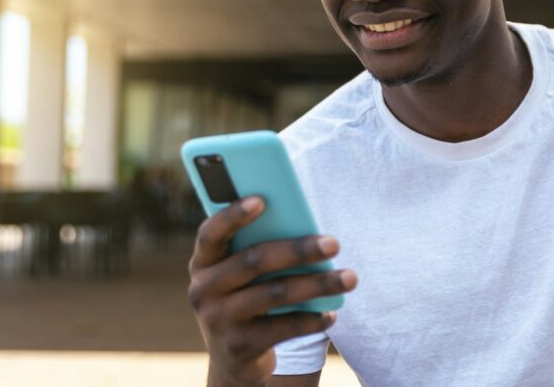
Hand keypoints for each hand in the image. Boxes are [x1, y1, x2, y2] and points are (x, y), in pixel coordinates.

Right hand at [188, 196, 358, 386]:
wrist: (234, 355)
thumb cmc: (247, 295)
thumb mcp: (242, 273)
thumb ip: (259, 248)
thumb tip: (307, 228)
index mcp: (203, 262)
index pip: (211, 233)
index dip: (233, 216)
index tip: (262, 199)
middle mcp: (203, 289)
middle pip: (254, 261)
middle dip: (298, 250)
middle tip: (334, 243)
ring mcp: (218, 320)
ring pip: (274, 293)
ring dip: (317, 284)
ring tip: (350, 278)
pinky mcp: (239, 346)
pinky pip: (283, 327)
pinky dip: (312, 319)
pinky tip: (332, 313)